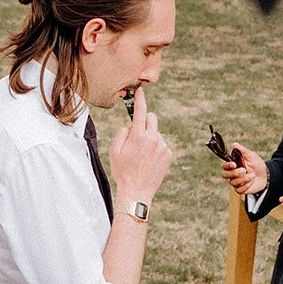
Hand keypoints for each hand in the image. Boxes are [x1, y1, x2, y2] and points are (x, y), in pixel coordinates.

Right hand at [108, 86, 172, 205]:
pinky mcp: (168, 155)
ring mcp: (163, 147)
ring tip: (141, 155)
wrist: (136, 191)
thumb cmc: (122, 171)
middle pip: (152, 118)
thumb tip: (129, 126)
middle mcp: (153, 139)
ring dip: (150, 137)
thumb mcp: (114, 151)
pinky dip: (156, 148)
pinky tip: (148, 161)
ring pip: (156, 133)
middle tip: (136, 132)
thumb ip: (121, 133)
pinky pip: (161, 144)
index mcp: (138, 136)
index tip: (140, 91)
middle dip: (144, 120)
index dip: (140, 99)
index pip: (140, 111)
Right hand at [220, 144, 268, 195]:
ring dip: (244, 179)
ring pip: (232, 182)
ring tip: (252, 175)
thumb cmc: (257, 164)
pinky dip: (246, 185)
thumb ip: (242, 150)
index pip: (224, 166)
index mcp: (233, 165)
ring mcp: (236, 182)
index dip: (227, 165)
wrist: (266, 175)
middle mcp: (232, 174)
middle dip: (234, 173)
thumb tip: (234, 144)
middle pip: (224, 175)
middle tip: (243, 170)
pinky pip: (239, 190)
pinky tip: (252, 181)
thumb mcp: (251, 155)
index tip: (234, 164)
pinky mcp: (240, 189)